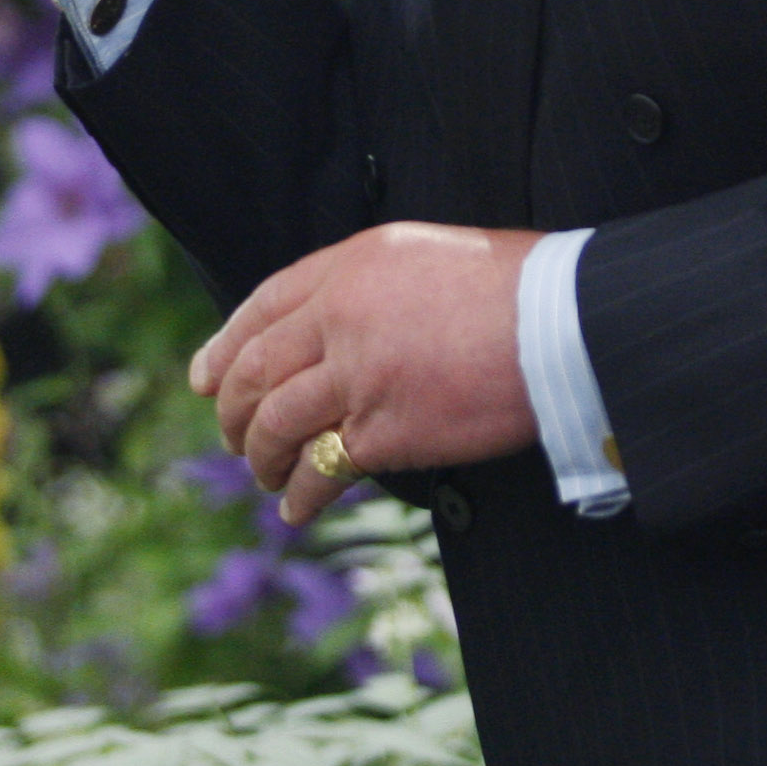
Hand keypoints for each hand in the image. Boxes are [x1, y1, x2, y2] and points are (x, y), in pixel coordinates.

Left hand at [192, 223, 541, 526]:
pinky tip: (296, 509)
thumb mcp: (426, 256)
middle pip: (256, 367)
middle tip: (230, 435)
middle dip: (232, 409)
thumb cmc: (514, 287)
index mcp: (350, 266)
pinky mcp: (385, 430)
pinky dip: (301, 493)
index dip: (225, 345)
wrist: (562, 320)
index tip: (204, 378)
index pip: (264, 304)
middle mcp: (340, 316)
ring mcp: (358, 374)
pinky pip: (322, 468)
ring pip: (275, 421)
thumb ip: (371, 285)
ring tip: (263, 475)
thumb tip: (342, 327)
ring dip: (260, 456)